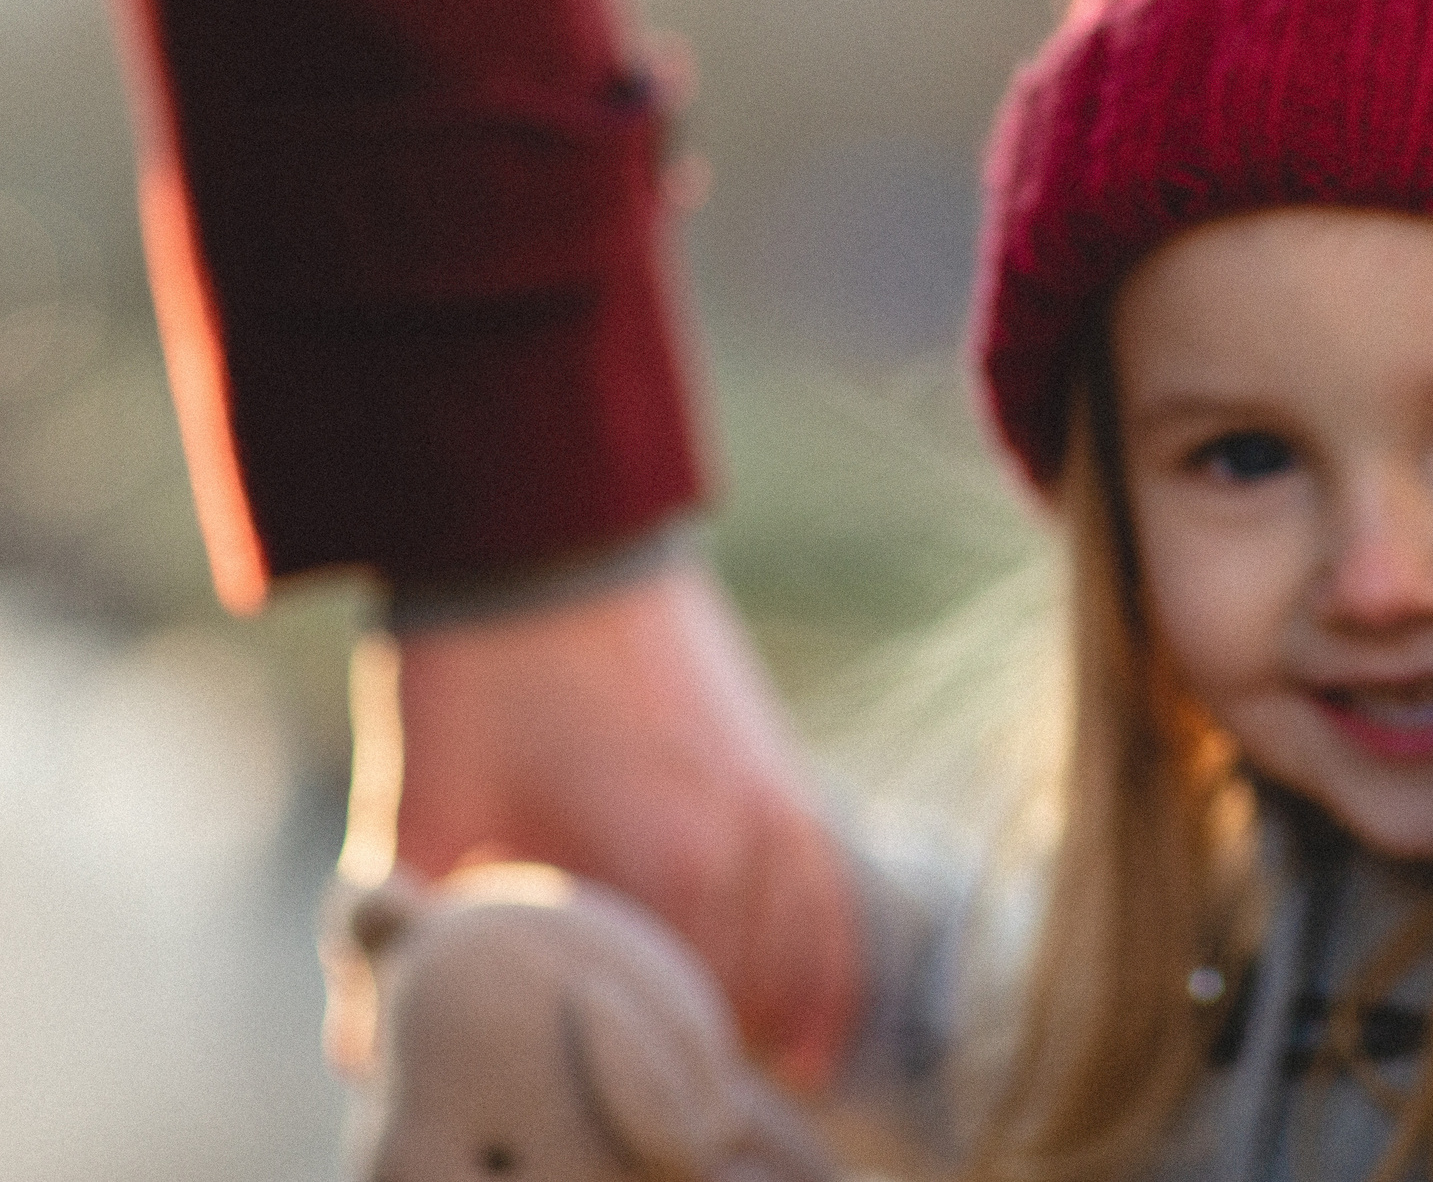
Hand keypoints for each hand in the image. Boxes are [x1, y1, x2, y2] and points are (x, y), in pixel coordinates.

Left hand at [341, 555, 859, 1091]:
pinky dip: (828, 980)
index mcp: (660, 863)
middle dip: (684, 1071)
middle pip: (735, 1011)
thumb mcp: (421, 804)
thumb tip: (365, 1052)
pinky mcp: (788, 781)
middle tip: (631, 1122)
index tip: (588, 1124)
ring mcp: (779, 811)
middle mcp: (743, 849)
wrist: (547, 539)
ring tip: (709, 1091)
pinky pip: (836, 910)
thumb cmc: (476, 675)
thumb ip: (401, 933)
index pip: (665, 1027)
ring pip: (797, 971)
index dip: (627, 1090)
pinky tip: (809, 1038)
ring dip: (755, 1033)